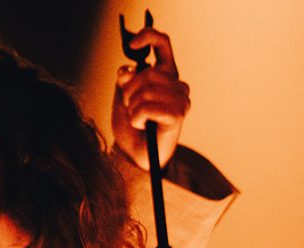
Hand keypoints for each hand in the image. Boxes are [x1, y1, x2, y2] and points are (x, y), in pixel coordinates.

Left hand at [112, 27, 190, 169]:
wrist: (134, 154)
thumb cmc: (131, 127)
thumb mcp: (122, 97)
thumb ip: (125, 80)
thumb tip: (128, 71)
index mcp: (165, 74)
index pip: (163, 44)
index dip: (148, 37)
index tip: (133, 45)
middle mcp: (176, 84)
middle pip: (147, 73)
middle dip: (129, 91)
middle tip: (129, 107)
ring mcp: (181, 99)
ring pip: (146, 91)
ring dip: (132, 107)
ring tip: (136, 119)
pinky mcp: (178, 115)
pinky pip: (147, 107)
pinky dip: (137, 117)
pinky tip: (141, 125)